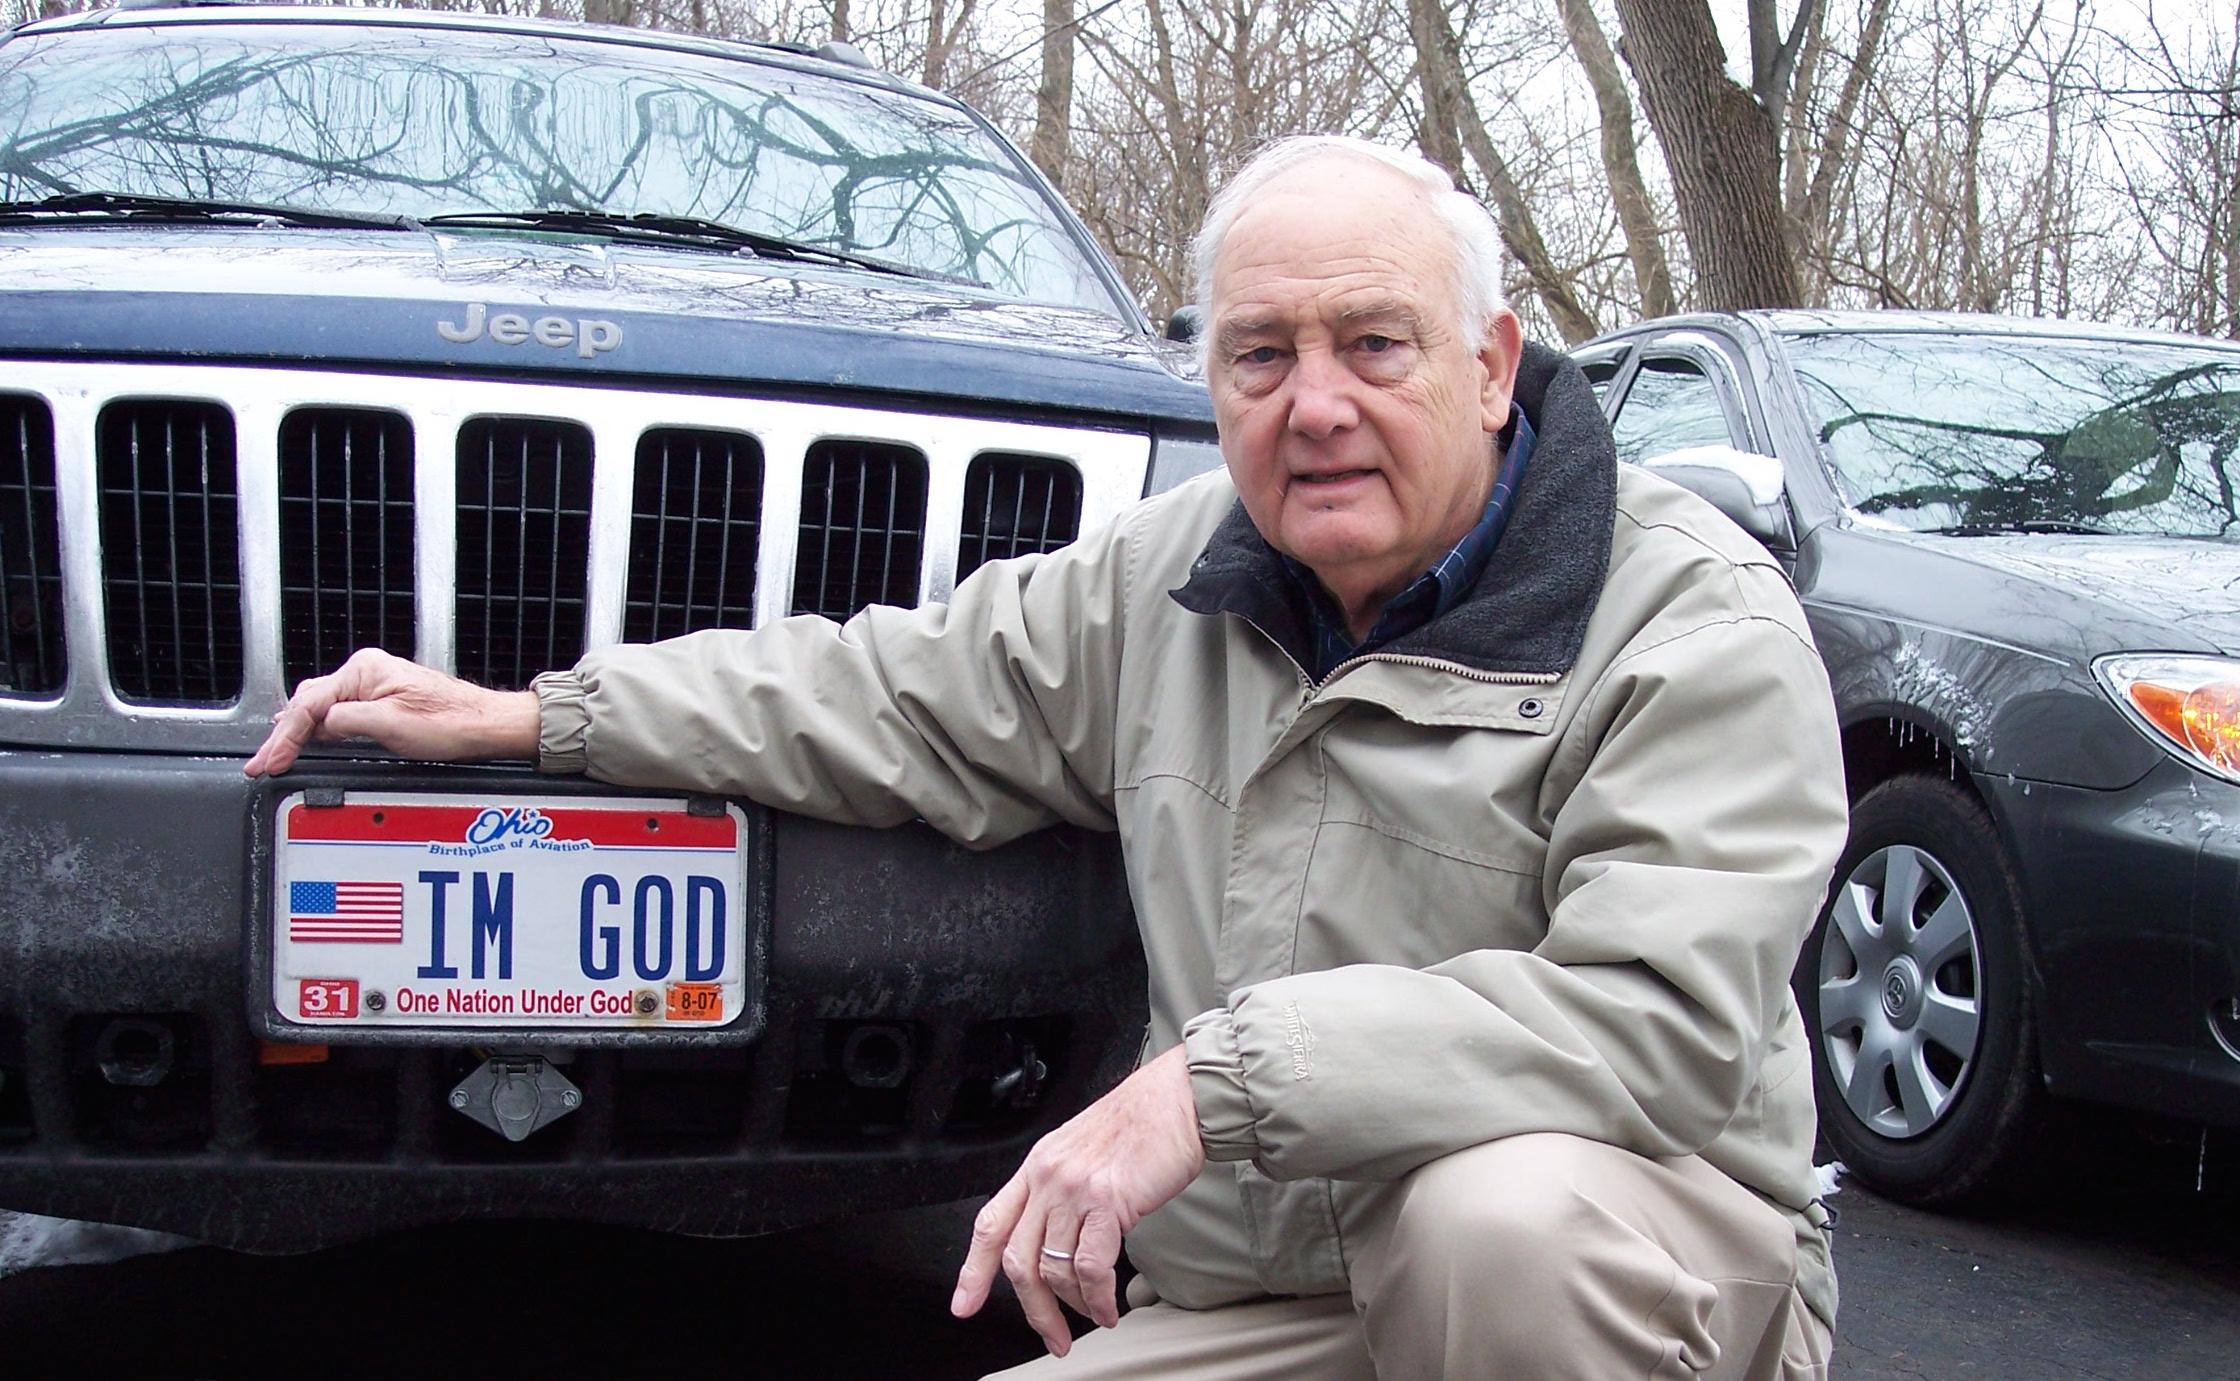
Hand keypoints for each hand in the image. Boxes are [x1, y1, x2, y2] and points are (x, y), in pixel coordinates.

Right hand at [243, 648, 540, 776]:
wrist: (484, 725)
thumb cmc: (449, 722)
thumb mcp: (389, 725)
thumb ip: (344, 722)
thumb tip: (319, 726)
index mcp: (363, 670)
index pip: (309, 705)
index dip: (284, 737)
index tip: (267, 760)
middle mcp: (366, 672)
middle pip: (309, 703)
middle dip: (284, 734)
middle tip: (262, 762)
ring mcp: (374, 685)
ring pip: (321, 708)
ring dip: (299, 732)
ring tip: (275, 755)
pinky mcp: (383, 701)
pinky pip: (339, 713)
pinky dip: (319, 730)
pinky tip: (309, 741)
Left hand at [951, 1044, 1205, 1356]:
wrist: (1179, 1098)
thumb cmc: (1144, 1121)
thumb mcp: (1084, 1149)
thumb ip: (1063, 1188)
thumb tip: (1060, 1238)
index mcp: (1038, 1164)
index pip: (990, 1223)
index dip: (973, 1270)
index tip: (964, 1304)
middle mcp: (1048, 1177)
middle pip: (1018, 1259)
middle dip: (1033, 1309)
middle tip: (1051, 1336)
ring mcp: (1074, 1189)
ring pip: (1053, 1268)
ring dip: (1074, 1306)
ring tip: (1094, 1316)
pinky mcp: (1108, 1201)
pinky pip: (1090, 1268)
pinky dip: (1098, 1299)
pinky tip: (1109, 1308)